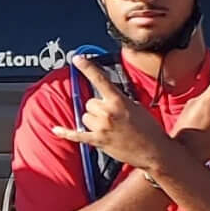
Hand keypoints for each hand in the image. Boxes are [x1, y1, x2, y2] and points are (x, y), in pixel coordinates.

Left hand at [53, 55, 181, 174]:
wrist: (154, 151)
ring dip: (92, 121)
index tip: (77, 58)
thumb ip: (119, 100)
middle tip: (112, 117)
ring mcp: (101, 127)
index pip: (100, 80)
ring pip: (84, 117)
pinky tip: (55, 129)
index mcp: (119, 101)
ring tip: (109, 128)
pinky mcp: (97, 141)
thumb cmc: (148, 129)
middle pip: (89, 103)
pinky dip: (65, 132)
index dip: (87, 68)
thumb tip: (107, 97)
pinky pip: (76, 134)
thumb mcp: (136, 107)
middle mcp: (108, 112)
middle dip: (97, 108)